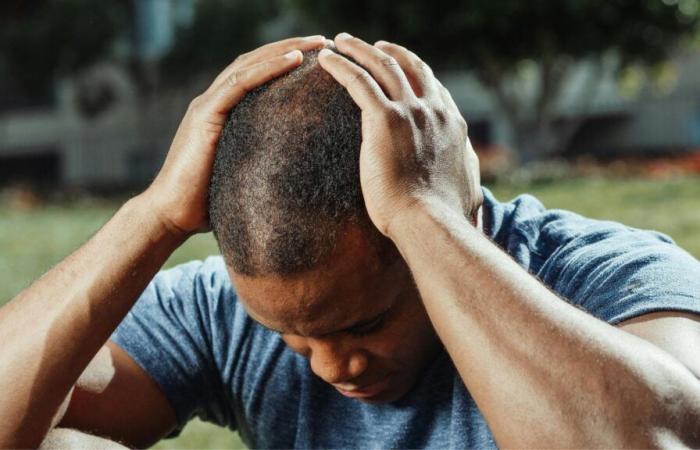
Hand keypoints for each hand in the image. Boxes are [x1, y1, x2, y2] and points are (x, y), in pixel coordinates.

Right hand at [144, 35, 325, 236]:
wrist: (172, 216)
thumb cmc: (208, 203)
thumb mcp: (242, 175)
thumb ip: (260, 163)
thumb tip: (295, 175)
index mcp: (223, 113)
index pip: (257, 75)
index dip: (285, 62)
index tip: (318, 58)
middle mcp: (214, 102)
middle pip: (255, 62)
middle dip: (290, 47)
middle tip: (324, 41)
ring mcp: (208, 106)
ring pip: (249, 65)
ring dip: (285, 50)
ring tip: (316, 43)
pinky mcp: (205, 116)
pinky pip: (239, 84)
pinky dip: (267, 69)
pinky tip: (293, 60)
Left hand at [318, 34, 481, 237]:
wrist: (430, 222)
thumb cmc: (445, 215)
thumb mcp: (469, 188)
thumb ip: (466, 177)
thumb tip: (477, 188)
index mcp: (453, 125)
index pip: (434, 88)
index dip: (417, 73)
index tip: (402, 68)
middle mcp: (434, 111)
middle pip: (410, 68)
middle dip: (390, 52)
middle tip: (374, 46)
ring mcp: (410, 112)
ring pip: (382, 66)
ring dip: (360, 49)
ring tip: (341, 41)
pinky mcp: (384, 119)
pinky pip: (358, 81)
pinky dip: (341, 65)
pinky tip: (326, 59)